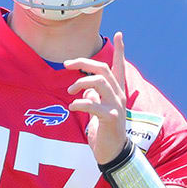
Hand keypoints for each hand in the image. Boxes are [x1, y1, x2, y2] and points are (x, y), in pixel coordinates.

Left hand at [64, 32, 128, 164]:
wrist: (113, 153)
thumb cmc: (105, 131)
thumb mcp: (98, 110)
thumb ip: (94, 97)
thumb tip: (87, 91)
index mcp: (116, 92)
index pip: (119, 67)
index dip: (120, 50)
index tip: (119, 34)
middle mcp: (119, 96)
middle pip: (103, 69)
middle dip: (83, 63)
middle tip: (66, 65)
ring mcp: (116, 106)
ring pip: (99, 82)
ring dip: (80, 83)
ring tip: (70, 92)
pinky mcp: (111, 118)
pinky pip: (93, 104)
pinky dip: (80, 103)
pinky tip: (73, 107)